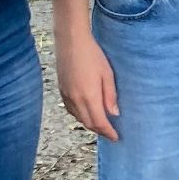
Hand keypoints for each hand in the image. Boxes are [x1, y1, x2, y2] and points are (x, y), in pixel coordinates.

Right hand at [53, 0, 119, 139]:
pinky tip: (87, 113)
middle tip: (111, 134)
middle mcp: (76, 100)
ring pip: (78, 118)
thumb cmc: (93, 55)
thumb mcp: (107, 74)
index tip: (117, 138)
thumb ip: (110, 96)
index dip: (108, 132)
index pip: (99, 122)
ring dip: (90, 124)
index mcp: (89, 96)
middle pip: (88, 123)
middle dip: (100, 131)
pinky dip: (80, 116)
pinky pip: (71, 110)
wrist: (70, 41)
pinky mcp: (61, 90)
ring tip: (101, 125)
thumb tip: (114, 114)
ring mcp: (66, 96)